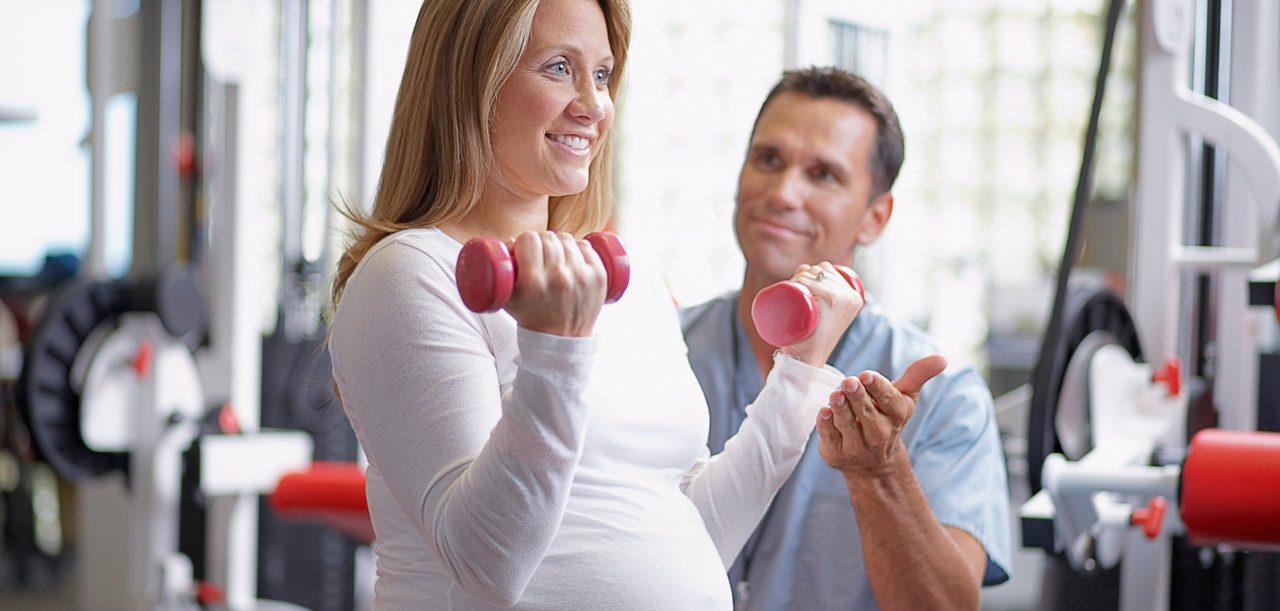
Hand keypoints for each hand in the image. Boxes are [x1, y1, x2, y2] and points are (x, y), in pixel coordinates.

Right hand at [504, 231, 606, 336]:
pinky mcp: (598, 276)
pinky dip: (578, 247)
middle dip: (540, 243)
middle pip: (548, 237)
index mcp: (533, 281)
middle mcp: (559, 277)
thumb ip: (501, 271)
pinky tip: (572, 256)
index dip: (524, 242)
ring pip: (567, 239)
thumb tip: (509, 241)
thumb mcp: (508, 299)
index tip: (524, 250)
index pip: (528, 239)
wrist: (561, 341)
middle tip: (539, 255)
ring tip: (555, 256)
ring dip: (558, 243)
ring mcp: (582, 276)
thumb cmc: (531, 317)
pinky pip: (586, 246)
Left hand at [781, 261, 863, 367]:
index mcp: (854, 297)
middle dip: (801, 274)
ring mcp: (842, 297)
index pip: (828, 270)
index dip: (809, 272)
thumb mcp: (824, 317)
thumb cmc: (811, 340)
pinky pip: (811, 282)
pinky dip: (801, 280)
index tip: (796, 284)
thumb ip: (824, 299)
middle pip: (820, 270)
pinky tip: (797, 286)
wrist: (806, 362)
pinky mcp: (831, 300)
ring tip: (792, 292)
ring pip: (813, 274)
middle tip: (790, 291)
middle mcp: (851, 296)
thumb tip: (805, 270)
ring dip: (799, 276)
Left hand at [816, 354, 946, 479]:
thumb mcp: (904, 396)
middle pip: (866, 412)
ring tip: (835, 395)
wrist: (874, 462)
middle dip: (857, 396)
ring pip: (847, 424)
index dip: (877, 387)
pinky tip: (823, 412)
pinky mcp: (837, 453)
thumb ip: (918, 375)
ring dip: (840, 409)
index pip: (888, 399)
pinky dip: (826, 425)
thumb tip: (942, 358)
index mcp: (897, 414)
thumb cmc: (887, 417)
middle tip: (849, 382)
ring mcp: (857, 445)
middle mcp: (879, 432)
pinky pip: (830, 437)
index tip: (867, 375)